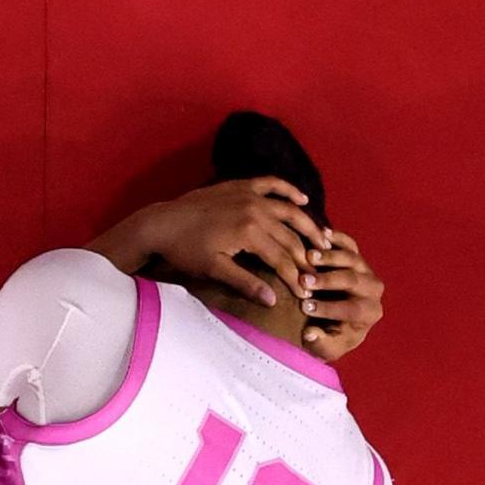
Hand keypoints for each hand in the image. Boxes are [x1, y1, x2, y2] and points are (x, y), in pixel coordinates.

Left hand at [123, 174, 327, 325]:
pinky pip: (272, 184)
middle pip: (289, 236)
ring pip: (288, 210)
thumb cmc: (184, 251)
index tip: (306, 291)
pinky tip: (303, 200)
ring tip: (323, 240)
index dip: (295, 277)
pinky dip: (289, 190)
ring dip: (307, 224)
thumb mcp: (214, 270)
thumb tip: (271, 301)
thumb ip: (245, 283)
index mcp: (250, 231)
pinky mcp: (241, 186)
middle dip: (305, 256)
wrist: (161, 223)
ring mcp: (249, 195)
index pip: (282, 258)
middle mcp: (255, 209)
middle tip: (319, 271)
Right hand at [298, 226, 382, 360]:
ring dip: (330, 256)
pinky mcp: (357, 257)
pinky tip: (320, 234)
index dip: (328, 308)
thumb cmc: (331, 338)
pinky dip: (336, 237)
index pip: (352, 309)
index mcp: (370, 313)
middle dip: (327, 280)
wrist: (336, 323)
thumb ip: (320, 343)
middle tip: (304, 281)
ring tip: (308, 257)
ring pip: (352, 258)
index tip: (304, 306)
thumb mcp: (326, 348)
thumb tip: (310, 332)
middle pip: (353, 279)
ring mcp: (366, 270)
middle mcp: (373, 290)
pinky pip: (349, 243)